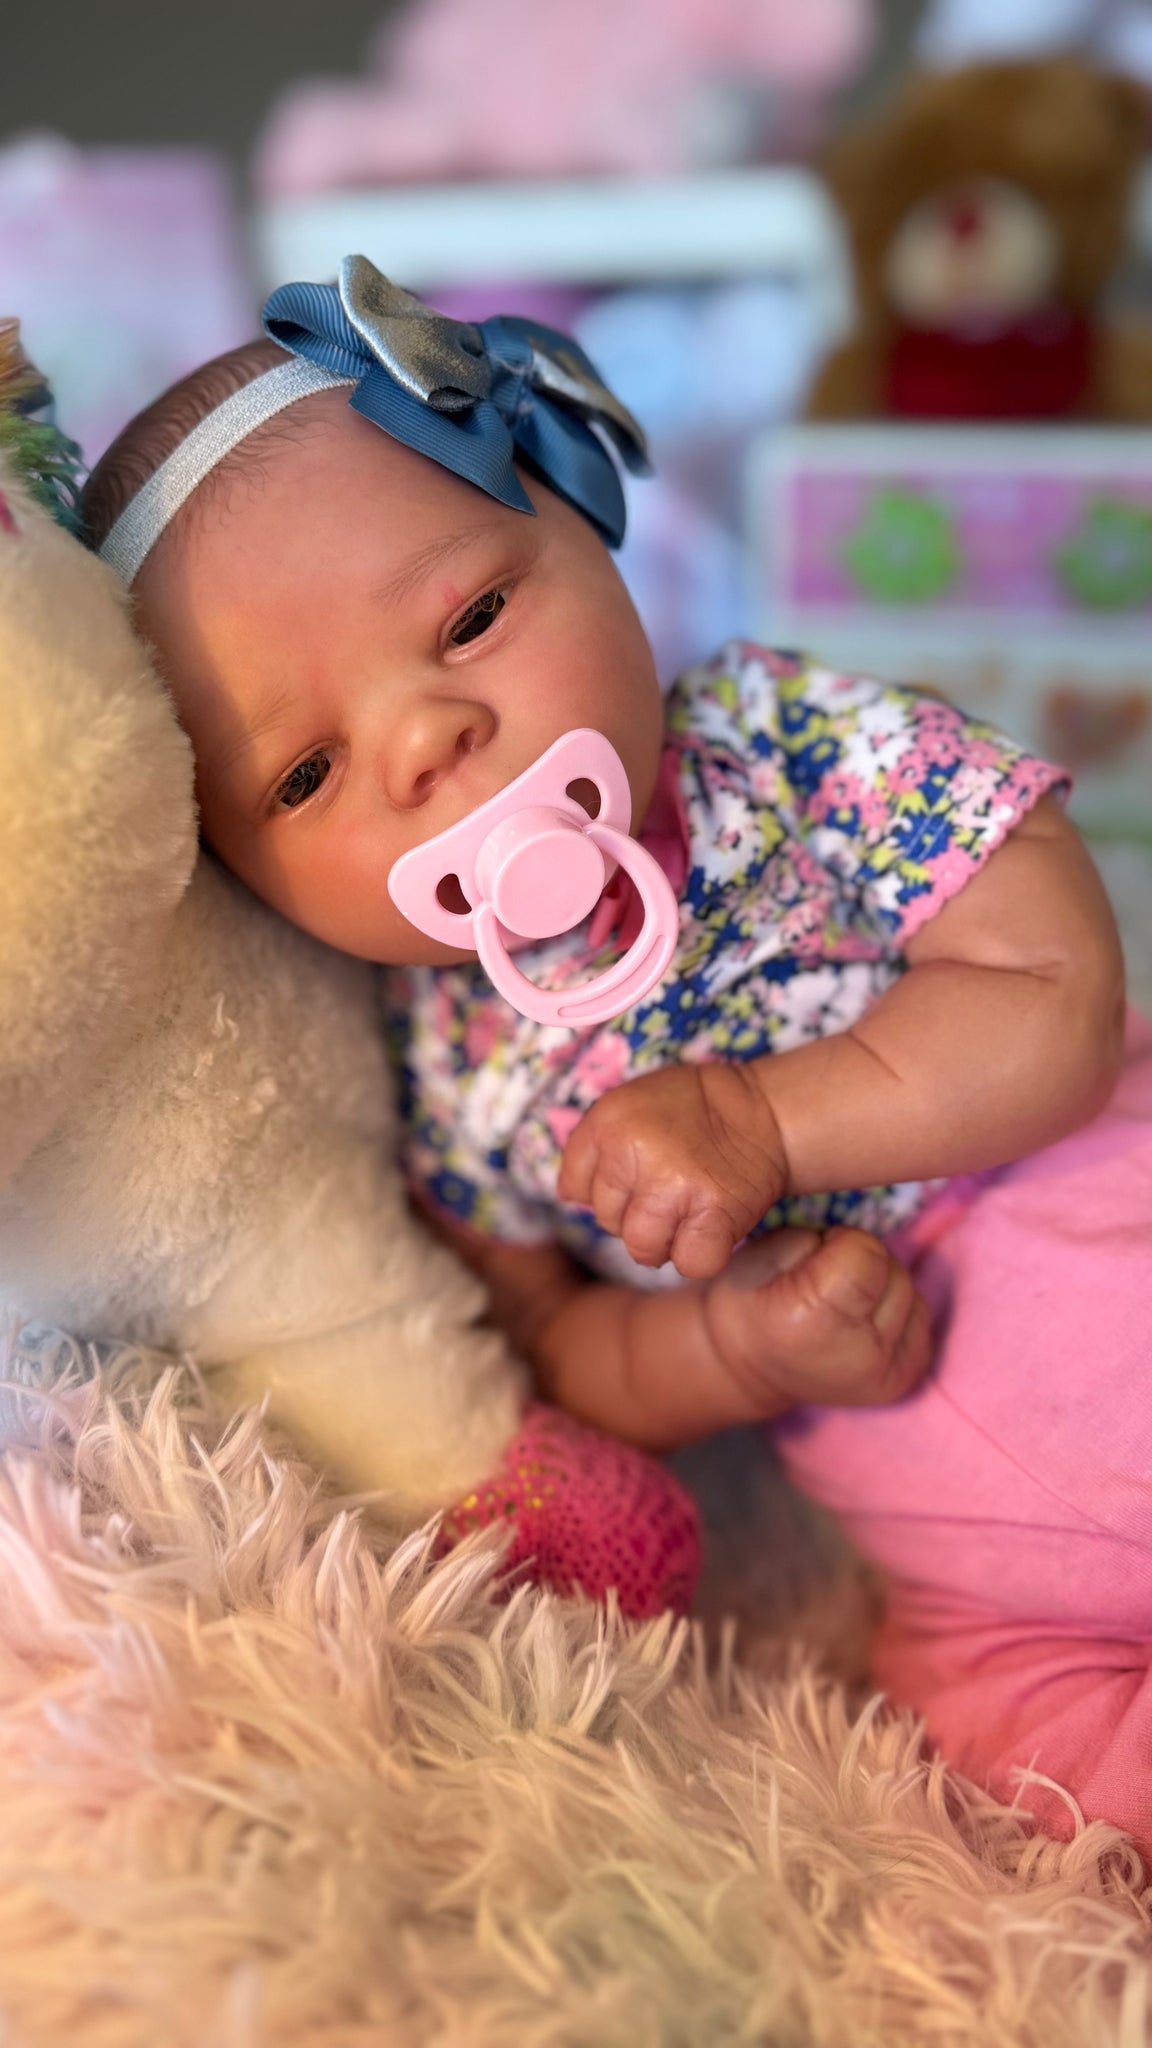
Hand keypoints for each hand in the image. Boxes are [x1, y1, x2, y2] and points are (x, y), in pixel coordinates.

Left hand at [557, 1061, 788, 1279]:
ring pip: (642, 1249)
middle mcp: (633, 1152)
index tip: (635, 1175)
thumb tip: (570, 1195)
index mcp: (607, 1121)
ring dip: (665, 1241)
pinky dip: (702, 1255)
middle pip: (607, 1221)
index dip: (606, 1188)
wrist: (764, 1111)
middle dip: (635, 1213)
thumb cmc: (694, 1111)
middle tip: (670, 1187)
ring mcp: (673, 1185)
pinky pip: (690, 1263)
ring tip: (688, 1211)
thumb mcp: (630, 1105)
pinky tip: (710, 1227)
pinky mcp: (713, 1213)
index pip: (575, 1187)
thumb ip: (594, 1145)